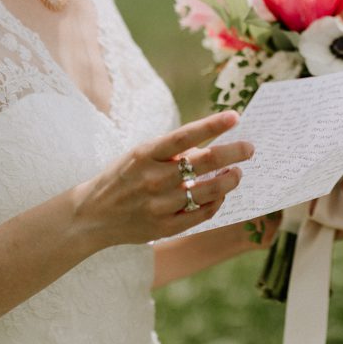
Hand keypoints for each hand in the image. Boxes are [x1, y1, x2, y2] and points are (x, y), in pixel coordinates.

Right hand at [69, 111, 251, 249]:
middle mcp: (153, 178)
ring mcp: (159, 204)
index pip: (184, 136)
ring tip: (237, 173)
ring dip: (229, 180)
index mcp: (145, 154)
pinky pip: (201, 214)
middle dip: (233, 153)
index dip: (212, 125)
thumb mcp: (139, 157)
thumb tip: (211, 145)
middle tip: (250, 148)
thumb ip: (171, 152)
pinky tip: (221, 195)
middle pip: (204, 163)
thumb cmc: (122, 178)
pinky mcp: (164, 226)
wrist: (92, 216)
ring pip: (208, 191)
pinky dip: (216, 203)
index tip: (234, 117)